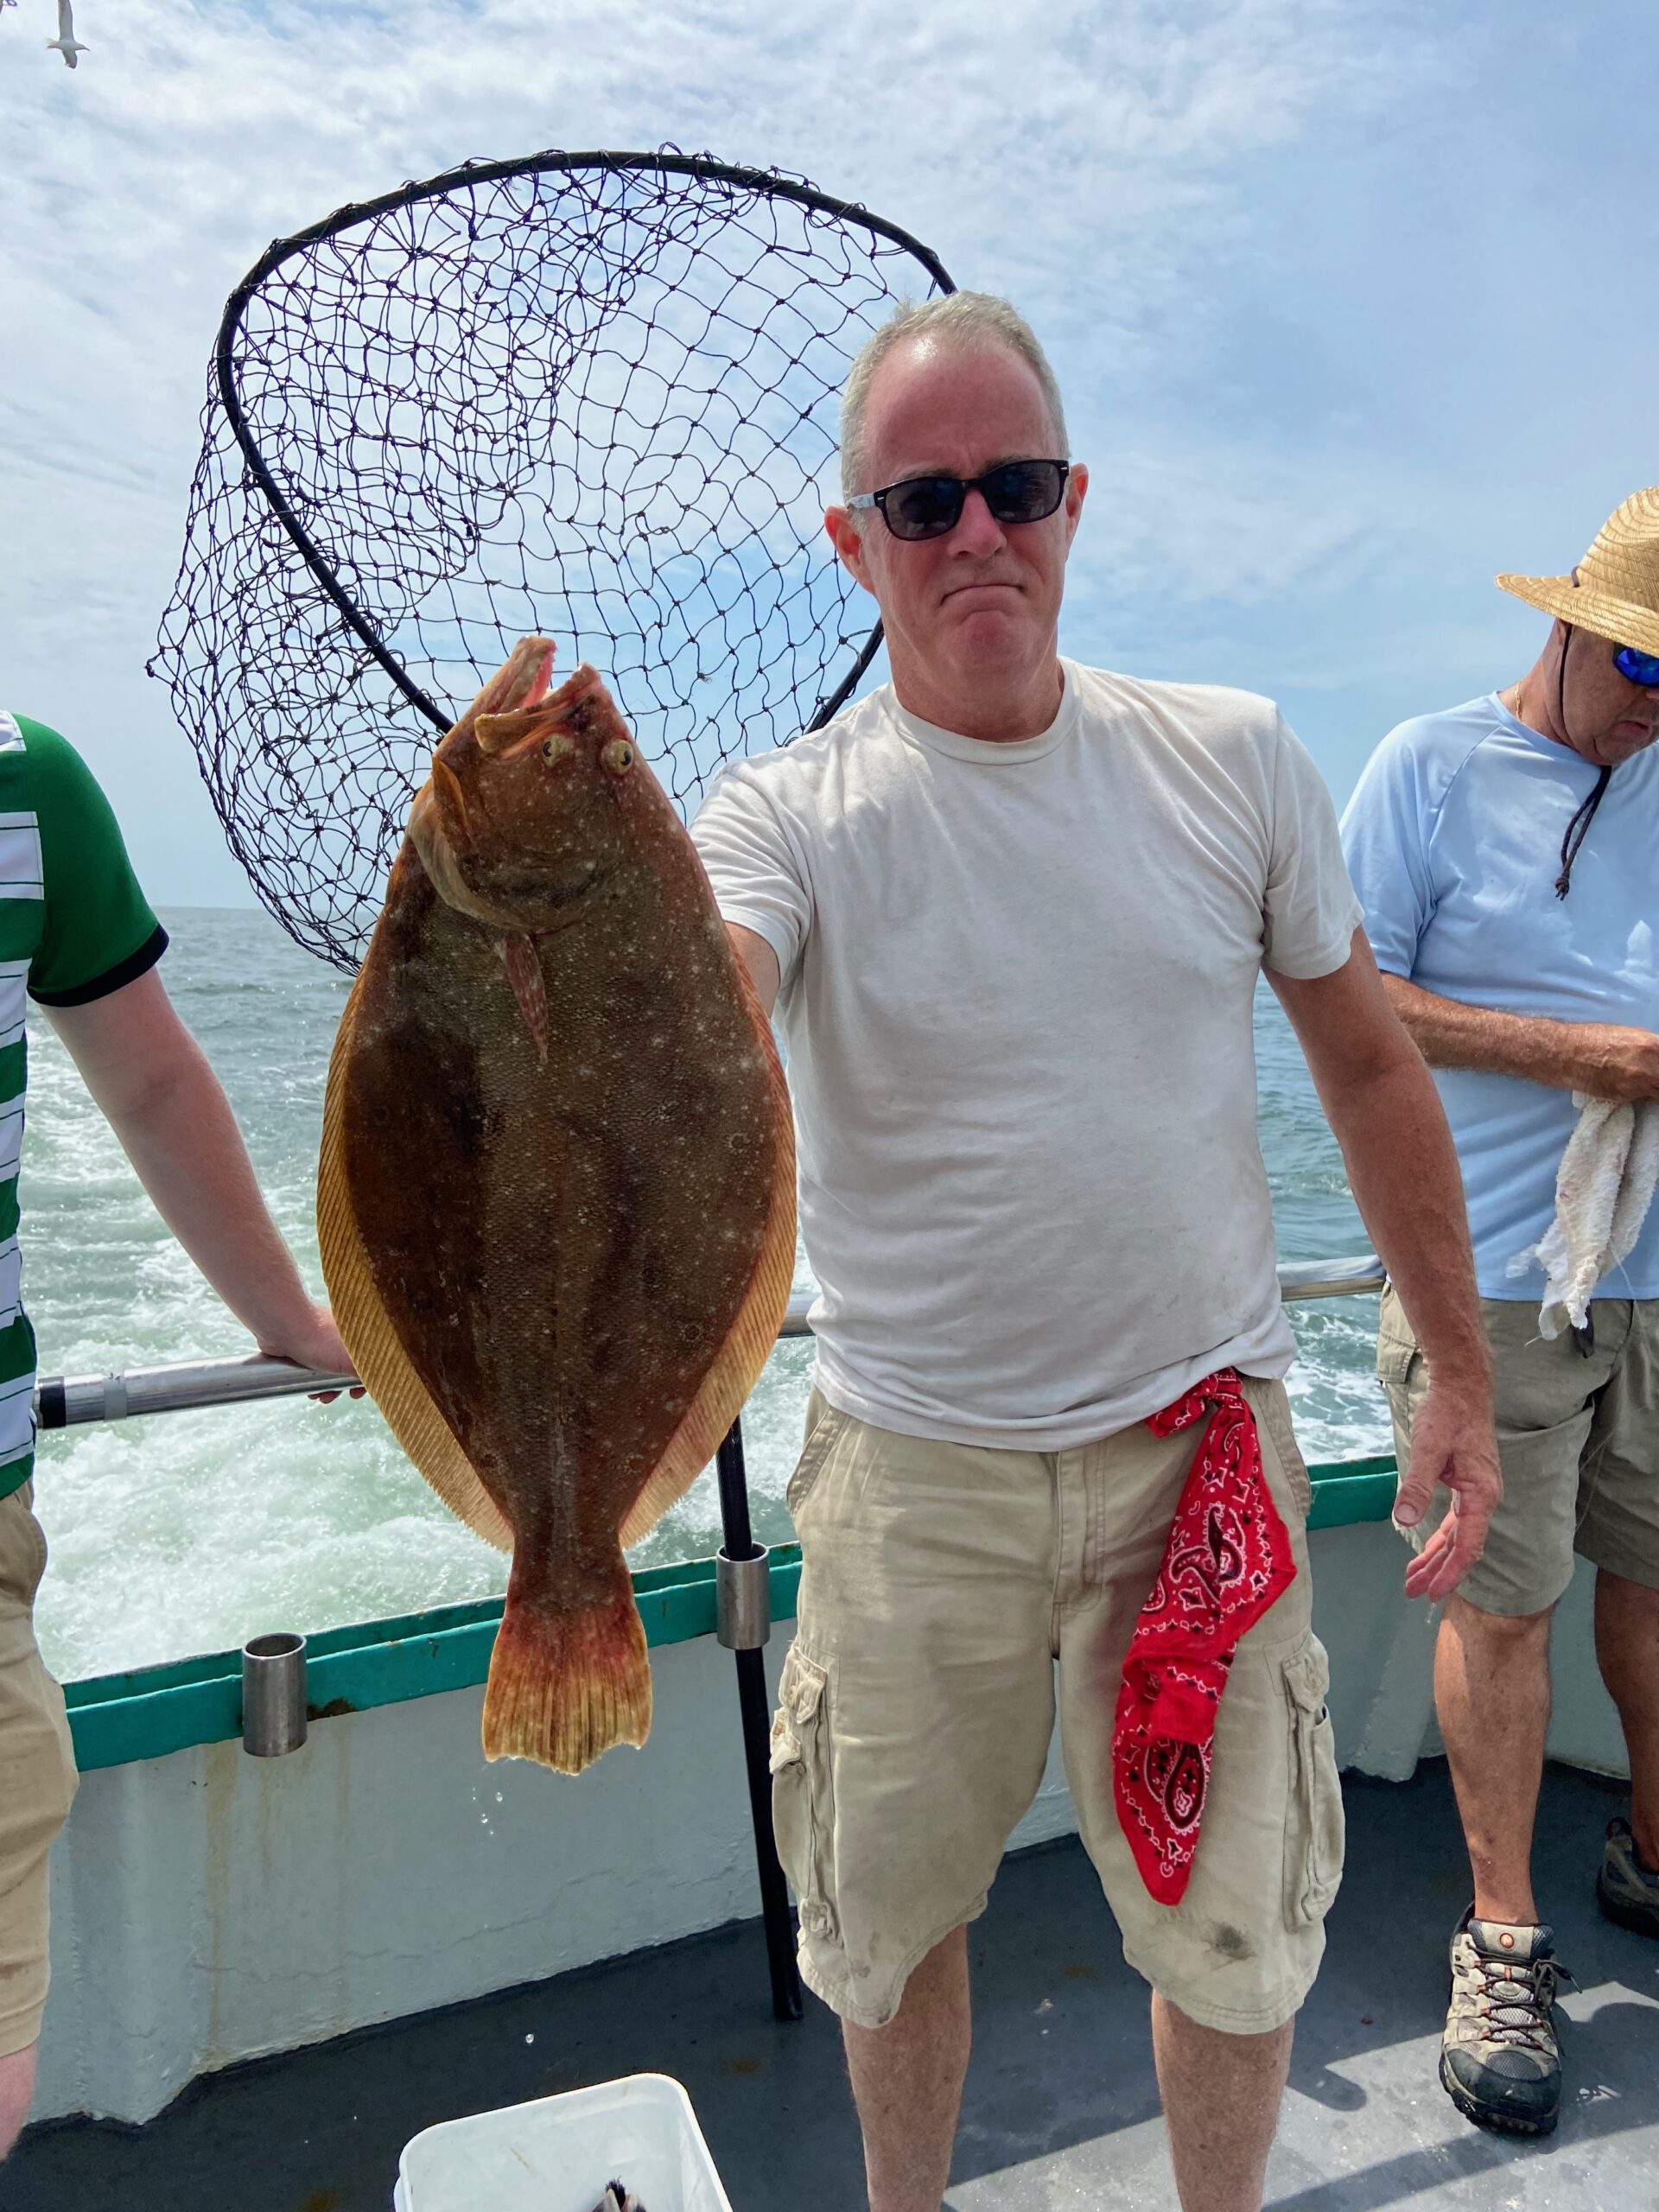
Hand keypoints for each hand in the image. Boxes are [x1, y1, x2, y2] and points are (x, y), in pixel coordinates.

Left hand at [258, 1303, 362, 1402]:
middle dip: (342, 1386)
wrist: (284, 1328)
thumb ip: (369, 1373)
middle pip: (348, 1368)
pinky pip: (311, 1370)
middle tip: (337, 1395)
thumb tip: (379, 1382)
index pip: (368, 1361)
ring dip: (325, 1387)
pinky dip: (311, 1381)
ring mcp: (321, 1342)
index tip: (357, 1391)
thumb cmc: (322, 1340)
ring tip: (319, 1396)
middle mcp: (341, 1338)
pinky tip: (307, 1389)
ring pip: (328, 1371)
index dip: (365, 1379)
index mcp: (357, 1337)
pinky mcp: (302, 1348)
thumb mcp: (353, 1361)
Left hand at [1393, 1376, 1501, 1601]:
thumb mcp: (1428, 1449)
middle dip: (1437, 1570)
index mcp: (1481, 1494)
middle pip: (1462, 1545)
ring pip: (1457, 1535)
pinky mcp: (1468, 1485)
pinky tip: (1426, 1549)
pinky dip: (1439, 1537)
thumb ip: (1418, 1485)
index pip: (1468, 1545)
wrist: (1463, 1388)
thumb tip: (1405, 1519)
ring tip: (1413, 1579)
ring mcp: (1477, 1492)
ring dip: (1436, 1557)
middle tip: (1413, 1593)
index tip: (1433, 1591)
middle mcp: (1484, 1497)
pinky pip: (1455, 1521)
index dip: (1450, 1571)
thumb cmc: (1448, 1414)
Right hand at [1568, 1022, 1658, 1103]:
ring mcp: (1638, 1085)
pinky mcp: (1625, 1098)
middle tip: (1654, 1076)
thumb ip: (1653, 1049)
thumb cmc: (1597, 1039)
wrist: (1567, 1054)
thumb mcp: (1633, 1035)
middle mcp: (1650, 1067)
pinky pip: (1646, 1098)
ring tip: (1648, 1083)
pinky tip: (1637, 1086)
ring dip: (1656, 1088)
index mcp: (1654, 1046)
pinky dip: (1646, 1094)